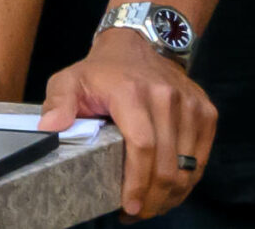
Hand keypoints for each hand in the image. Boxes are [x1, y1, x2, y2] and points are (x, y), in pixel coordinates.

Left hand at [41, 26, 216, 218]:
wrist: (138, 43)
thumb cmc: (101, 70)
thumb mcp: (69, 80)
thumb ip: (57, 104)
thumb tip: (49, 129)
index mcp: (131, 92)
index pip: (142, 145)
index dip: (137, 181)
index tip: (128, 206)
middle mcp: (165, 96)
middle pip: (167, 163)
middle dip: (153, 198)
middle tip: (137, 213)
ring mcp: (190, 103)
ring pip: (188, 166)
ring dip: (171, 194)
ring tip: (151, 205)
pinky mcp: (205, 110)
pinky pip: (201, 157)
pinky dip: (188, 180)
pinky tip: (170, 191)